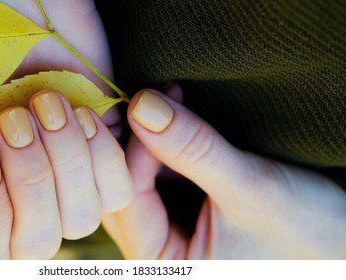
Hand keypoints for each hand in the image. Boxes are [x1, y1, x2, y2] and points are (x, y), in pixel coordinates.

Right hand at [0, 0, 120, 258]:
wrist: (9, 19)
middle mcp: (16, 208)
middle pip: (38, 243)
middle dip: (29, 176)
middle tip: (13, 118)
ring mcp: (60, 189)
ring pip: (80, 219)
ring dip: (65, 159)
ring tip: (45, 105)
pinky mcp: (98, 164)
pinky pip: (116, 190)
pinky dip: (101, 155)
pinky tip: (81, 116)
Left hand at [102, 83, 345, 258]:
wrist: (340, 238)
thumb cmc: (306, 232)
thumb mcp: (250, 187)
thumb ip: (193, 148)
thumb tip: (141, 106)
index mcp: (165, 268)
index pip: (127, 202)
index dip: (133, 151)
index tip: (146, 103)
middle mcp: (157, 256)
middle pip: (120, 192)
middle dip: (134, 143)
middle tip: (149, 97)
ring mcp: (166, 236)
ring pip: (133, 181)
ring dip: (147, 141)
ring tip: (166, 102)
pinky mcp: (178, 216)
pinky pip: (153, 179)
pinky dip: (160, 148)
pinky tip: (173, 121)